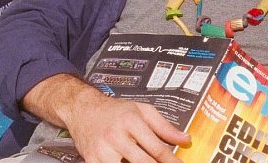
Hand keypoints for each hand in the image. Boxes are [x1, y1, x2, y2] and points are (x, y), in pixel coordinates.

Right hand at [65, 92, 187, 162]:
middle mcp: (115, 136)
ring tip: (147, 162)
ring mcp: (102, 150)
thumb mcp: (142, 110)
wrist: (82, 109)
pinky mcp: (91, 160)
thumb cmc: (114, 110)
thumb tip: (185, 139)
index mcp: (130, 121)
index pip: (156, 148)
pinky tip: (126, 162)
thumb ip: (164, 126)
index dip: (171, 161)